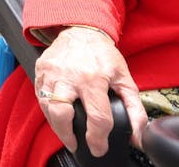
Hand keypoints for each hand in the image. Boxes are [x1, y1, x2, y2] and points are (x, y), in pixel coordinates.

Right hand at [33, 26, 147, 157]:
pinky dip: (48, 111)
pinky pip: (40, 97)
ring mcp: (51, 73)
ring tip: (66, 134)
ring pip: (47, 108)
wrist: (81, 30)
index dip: (98, 139)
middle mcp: (70, 76)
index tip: (99, 148)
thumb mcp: (125, 79)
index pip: (97, 117)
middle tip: (76, 144)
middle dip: (68, 136)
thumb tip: (138, 135)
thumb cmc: (103, 55)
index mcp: (94, 79)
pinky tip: (57, 116)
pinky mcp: (40, 71)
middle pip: (62, 114)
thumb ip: (134, 109)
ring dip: (56, 126)